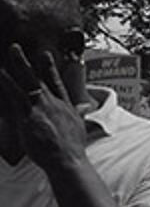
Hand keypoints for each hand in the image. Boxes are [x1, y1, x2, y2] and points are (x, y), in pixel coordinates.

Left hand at [0, 45, 87, 170]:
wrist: (67, 159)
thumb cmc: (72, 149)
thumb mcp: (80, 129)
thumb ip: (79, 116)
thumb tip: (84, 110)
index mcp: (66, 107)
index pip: (56, 83)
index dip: (50, 68)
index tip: (45, 55)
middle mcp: (54, 103)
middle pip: (40, 78)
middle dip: (28, 62)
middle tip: (17, 48)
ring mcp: (42, 107)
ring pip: (28, 81)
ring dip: (19, 64)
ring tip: (12, 50)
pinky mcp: (29, 115)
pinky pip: (15, 94)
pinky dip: (7, 82)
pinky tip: (0, 73)